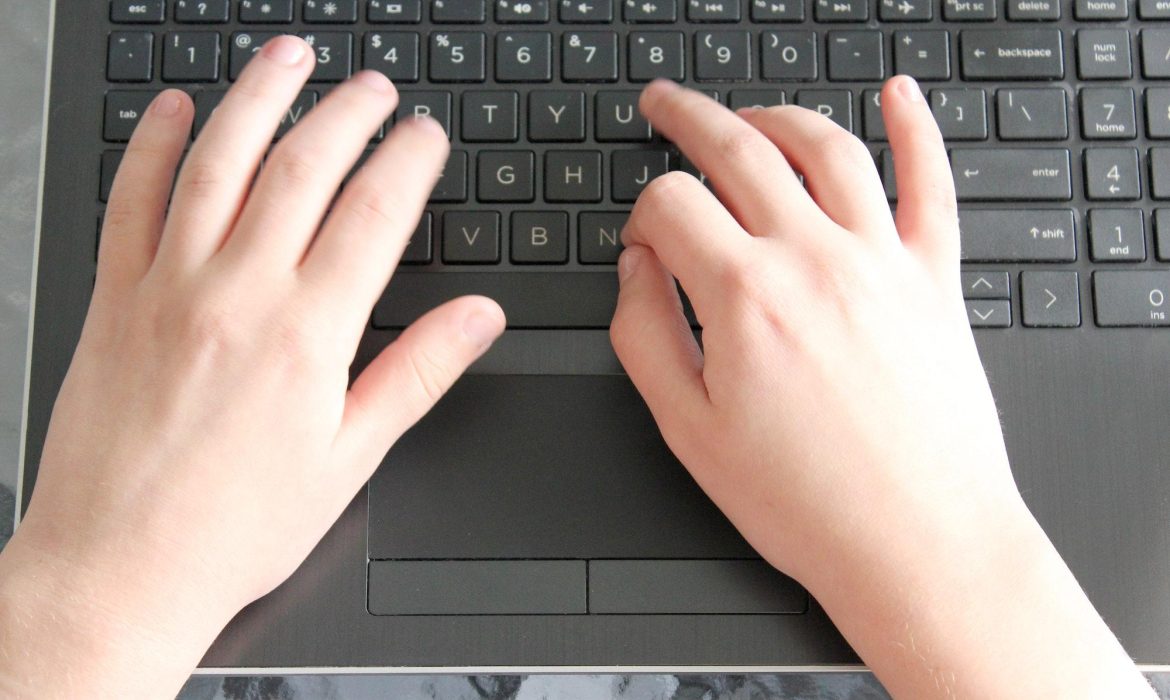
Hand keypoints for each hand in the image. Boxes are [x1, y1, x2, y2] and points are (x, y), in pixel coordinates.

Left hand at [0, 35, 502, 696]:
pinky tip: (173, 110)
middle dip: (347, 114)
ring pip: (217, 163)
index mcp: (306, 335)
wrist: (117, 569)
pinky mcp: (113, 299)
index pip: (373, 216)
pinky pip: (130, 200)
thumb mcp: (349, 458)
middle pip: (302, 170)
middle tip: (373, 87)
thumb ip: (416, 373)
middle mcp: (237, 294)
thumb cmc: (233, 527)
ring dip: (257, 99)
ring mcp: (167, 288)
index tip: (425, 134)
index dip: (407, 162)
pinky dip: (152, 146)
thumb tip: (477, 318)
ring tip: (289, 57)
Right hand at [610, 78, 1152, 698]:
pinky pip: (930, 182)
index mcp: (744, 297)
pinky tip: (898, 95)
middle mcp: (813, 260)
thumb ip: (646, 335)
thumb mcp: (690, 431)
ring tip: (750, 114)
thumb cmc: (807, 502)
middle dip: (689, 117)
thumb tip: (635, 271)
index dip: (643, 213)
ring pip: (825, 148)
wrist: (917, 543)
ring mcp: (881, 262)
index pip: (672, 204)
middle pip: (738, 150)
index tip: (646, 241)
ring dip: (777, 116)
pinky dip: (916, 128)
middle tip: (664, 103)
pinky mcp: (934, 279)